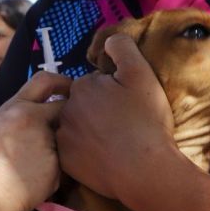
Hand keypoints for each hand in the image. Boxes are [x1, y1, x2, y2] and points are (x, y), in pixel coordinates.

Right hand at [0, 72, 70, 210]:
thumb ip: (20, 119)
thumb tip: (42, 115)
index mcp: (14, 108)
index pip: (44, 80)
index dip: (62, 82)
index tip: (72, 88)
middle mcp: (32, 119)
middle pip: (66, 107)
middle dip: (74, 115)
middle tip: (75, 126)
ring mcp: (47, 141)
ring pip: (67, 138)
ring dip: (62, 147)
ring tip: (38, 165)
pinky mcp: (57, 165)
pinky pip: (64, 165)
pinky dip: (55, 173)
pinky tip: (36, 182)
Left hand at [56, 33, 176, 200]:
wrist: (146, 170)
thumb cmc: (146, 121)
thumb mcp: (141, 73)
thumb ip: (122, 47)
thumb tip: (107, 40)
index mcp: (82, 86)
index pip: (94, 83)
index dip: (112, 92)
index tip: (127, 105)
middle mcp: (65, 109)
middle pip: (82, 104)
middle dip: (98, 109)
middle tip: (123, 124)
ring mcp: (63, 137)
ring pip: (76, 126)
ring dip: (90, 130)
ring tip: (115, 142)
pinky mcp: (65, 162)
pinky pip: (72, 151)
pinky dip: (84, 152)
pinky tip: (104, 157)